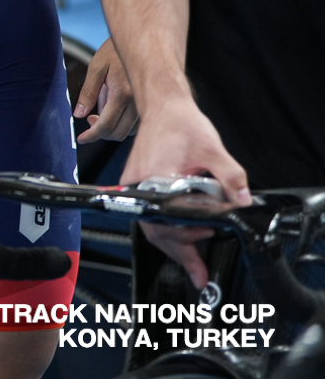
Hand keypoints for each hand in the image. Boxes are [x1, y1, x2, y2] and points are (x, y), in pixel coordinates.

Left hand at [74, 37, 138, 143]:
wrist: (141, 40)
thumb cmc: (115, 52)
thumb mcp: (96, 68)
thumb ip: (88, 93)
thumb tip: (79, 115)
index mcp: (122, 94)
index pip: (106, 125)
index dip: (92, 135)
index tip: (81, 139)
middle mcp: (137, 102)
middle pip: (118, 133)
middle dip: (100, 133)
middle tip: (89, 119)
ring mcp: (146, 104)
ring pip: (129, 132)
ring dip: (112, 129)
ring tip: (100, 114)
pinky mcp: (149, 104)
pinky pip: (137, 125)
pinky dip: (124, 125)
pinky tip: (114, 112)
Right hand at [122, 95, 250, 291]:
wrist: (163, 107)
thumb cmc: (180, 123)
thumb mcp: (213, 148)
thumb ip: (231, 177)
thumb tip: (243, 202)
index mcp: (154, 177)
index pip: (168, 217)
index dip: (188, 233)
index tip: (209, 234)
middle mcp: (139, 185)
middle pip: (156, 229)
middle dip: (180, 251)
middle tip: (200, 271)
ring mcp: (136, 186)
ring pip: (152, 226)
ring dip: (173, 245)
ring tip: (193, 263)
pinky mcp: (140, 185)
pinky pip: (151, 215)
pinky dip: (167, 229)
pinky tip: (182, 237)